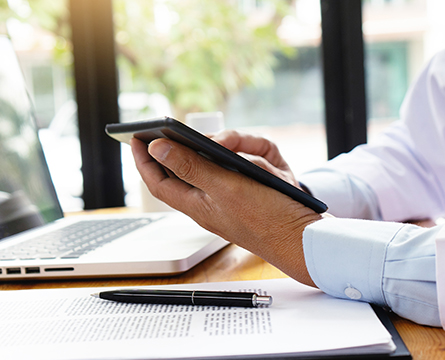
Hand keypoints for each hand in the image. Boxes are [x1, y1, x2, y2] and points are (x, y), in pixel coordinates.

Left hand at [130, 136, 321, 286]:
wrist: (309, 239)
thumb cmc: (268, 220)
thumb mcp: (225, 188)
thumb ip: (190, 166)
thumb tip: (155, 148)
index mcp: (197, 204)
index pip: (160, 181)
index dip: (145, 160)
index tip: (135, 137)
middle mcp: (213, 200)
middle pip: (193, 165)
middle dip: (200, 147)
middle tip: (205, 137)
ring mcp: (236, 196)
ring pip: (226, 162)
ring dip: (239, 154)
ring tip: (255, 162)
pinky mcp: (257, 191)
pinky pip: (252, 165)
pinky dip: (259, 161)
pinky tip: (271, 170)